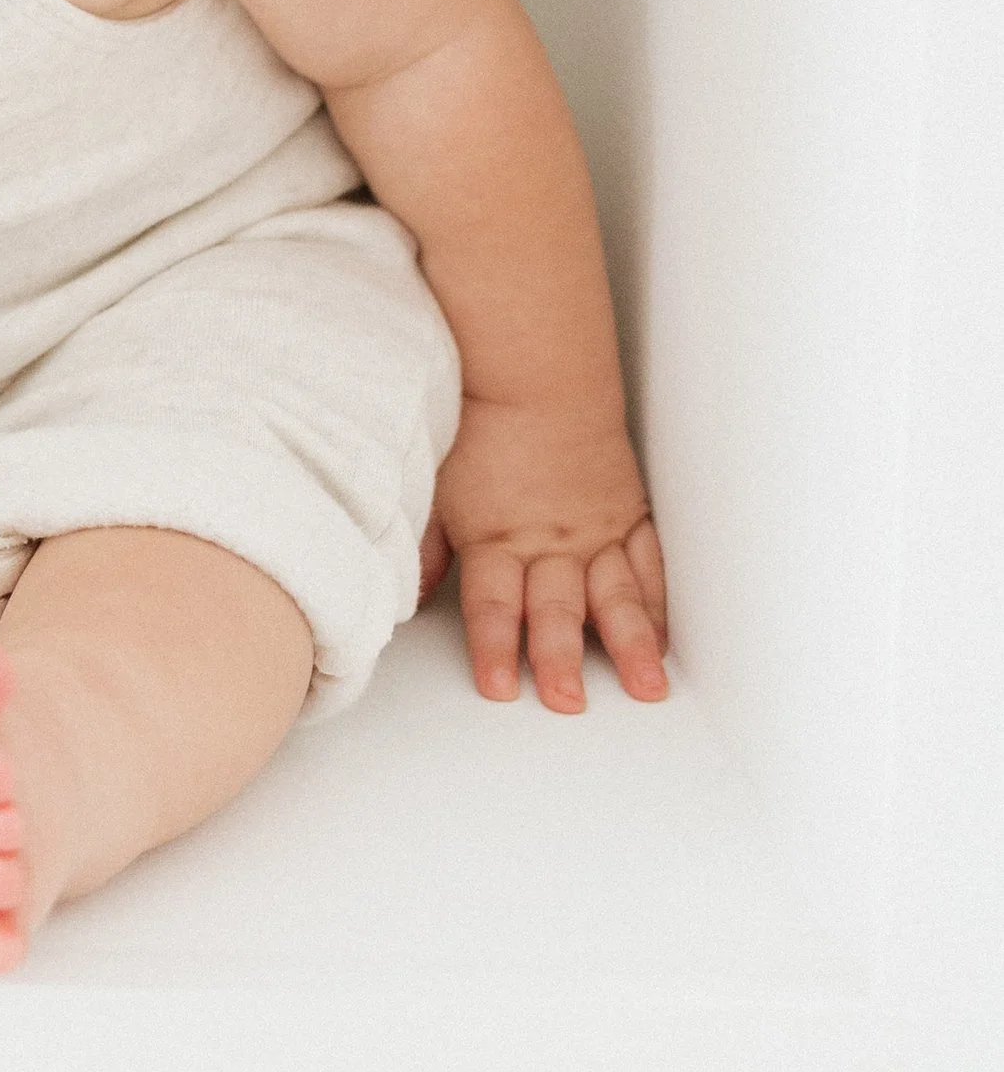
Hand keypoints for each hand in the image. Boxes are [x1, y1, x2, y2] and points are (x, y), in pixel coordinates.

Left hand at [417, 396, 668, 709]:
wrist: (533, 370)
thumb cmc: (481, 422)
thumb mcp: (437, 484)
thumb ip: (425, 546)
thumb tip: (407, 594)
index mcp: (496, 536)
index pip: (492, 604)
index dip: (494, 648)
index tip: (499, 688)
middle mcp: (549, 540)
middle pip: (554, 608)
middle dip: (560, 659)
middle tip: (569, 701)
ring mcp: (594, 529)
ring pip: (614, 594)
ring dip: (630, 645)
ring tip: (647, 687)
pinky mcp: (625, 512)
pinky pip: (647, 564)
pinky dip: (657, 603)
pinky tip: (664, 638)